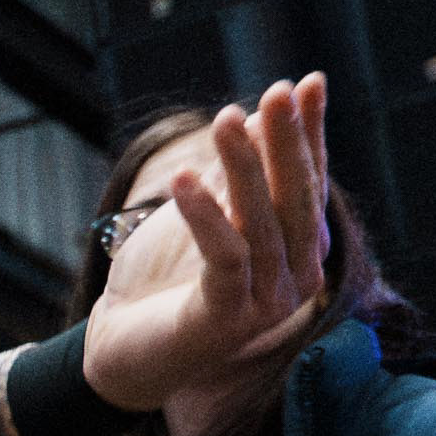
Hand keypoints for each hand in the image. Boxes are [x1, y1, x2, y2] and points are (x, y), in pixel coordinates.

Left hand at [78, 76, 331, 412]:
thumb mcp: (203, 215)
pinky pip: (225, 258)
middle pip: (296, 199)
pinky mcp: (227, 321)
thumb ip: (233, 175)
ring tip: (225, 117)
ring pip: (261, 223)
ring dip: (243, 167)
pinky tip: (183, 178)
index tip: (310, 81)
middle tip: (277, 90)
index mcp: (298, 250)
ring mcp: (267, 304)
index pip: (310, 181)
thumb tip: (256, 113)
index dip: (311, 133)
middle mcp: (296, 278)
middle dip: (288, 141)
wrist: (124, 353)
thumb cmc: (165, 280)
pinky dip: (205, 215)